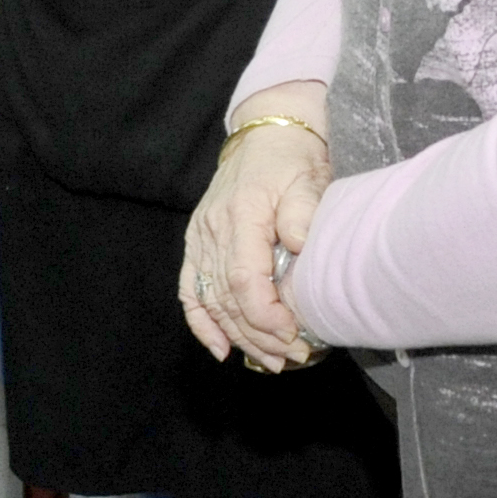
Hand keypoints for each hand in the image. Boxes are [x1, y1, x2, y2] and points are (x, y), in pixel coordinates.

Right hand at [180, 91, 333, 369]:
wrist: (266, 136)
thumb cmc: (291, 161)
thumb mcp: (307, 180)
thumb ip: (303, 213)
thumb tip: (300, 246)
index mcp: (241, 214)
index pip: (243, 278)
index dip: (266, 315)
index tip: (294, 334)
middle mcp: (213, 230)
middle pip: (227, 298)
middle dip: (260, 336)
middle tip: (293, 357)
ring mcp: (200, 238)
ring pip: (211, 301)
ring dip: (239, 336)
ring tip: (272, 360)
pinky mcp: (196, 244)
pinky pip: (188, 290)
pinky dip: (201, 323)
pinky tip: (219, 348)